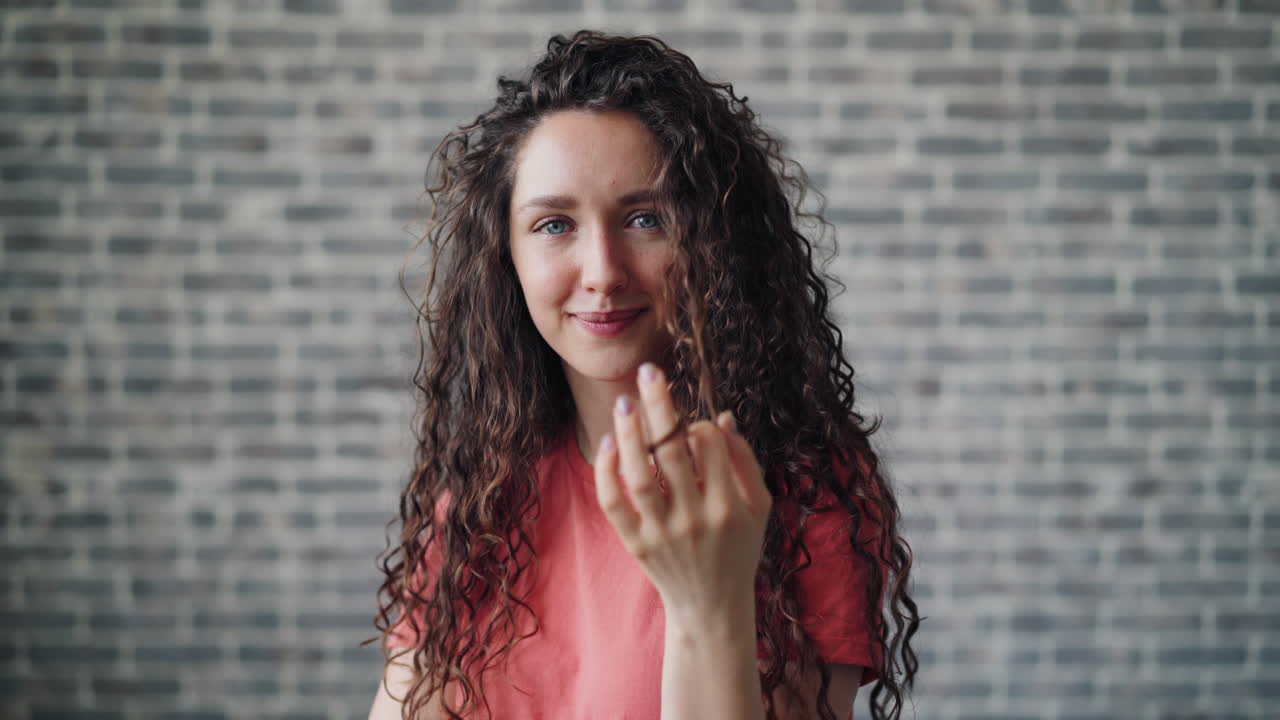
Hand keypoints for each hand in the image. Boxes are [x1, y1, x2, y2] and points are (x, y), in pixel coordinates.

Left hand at [593, 363, 771, 627]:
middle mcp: (695, 519)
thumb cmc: (738, 549)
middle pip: (671, 451)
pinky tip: (610, 443)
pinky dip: (607, 471)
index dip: (700, 424)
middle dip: (660, 405)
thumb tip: (721, 417)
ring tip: (626, 401)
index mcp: (730, 506)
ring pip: (638, 474)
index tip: (696, 425)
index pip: (708, 445)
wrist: (711, 606)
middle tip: (649, 371)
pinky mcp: (635, 544)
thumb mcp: (759, 508)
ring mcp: (661, 532)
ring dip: (630, 433)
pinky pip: (613, 503)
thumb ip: (744, 462)